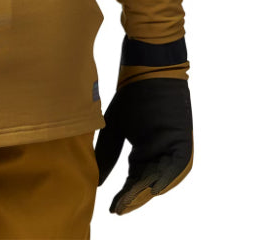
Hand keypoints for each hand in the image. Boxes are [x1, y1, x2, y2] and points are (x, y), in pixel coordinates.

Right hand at [94, 77, 192, 214]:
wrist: (149, 70)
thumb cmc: (131, 96)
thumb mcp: (114, 128)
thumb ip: (107, 155)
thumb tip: (96, 182)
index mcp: (145, 152)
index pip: (134, 180)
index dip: (124, 195)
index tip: (112, 208)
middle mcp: (160, 154)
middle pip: (147, 182)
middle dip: (135, 197)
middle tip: (121, 209)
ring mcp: (172, 149)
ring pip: (161, 178)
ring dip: (147, 190)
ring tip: (132, 202)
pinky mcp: (183, 142)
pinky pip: (175, 166)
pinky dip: (166, 177)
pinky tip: (154, 188)